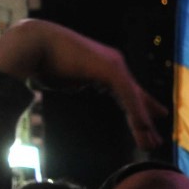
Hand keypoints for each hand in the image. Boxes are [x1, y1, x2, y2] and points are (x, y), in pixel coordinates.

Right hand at [0, 19, 166, 150]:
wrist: (31, 45)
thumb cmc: (40, 60)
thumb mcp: (65, 76)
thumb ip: (75, 81)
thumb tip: (75, 85)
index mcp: (103, 66)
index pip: (127, 90)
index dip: (139, 106)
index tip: (149, 121)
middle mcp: (113, 64)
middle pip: (135, 95)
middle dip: (146, 117)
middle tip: (157, 139)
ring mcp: (114, 65)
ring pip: (134, 98)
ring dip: (143, 123)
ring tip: (152, 143)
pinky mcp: (110, 69)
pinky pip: (128, 95)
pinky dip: (137, 112)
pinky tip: (144, 126)